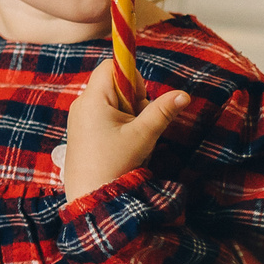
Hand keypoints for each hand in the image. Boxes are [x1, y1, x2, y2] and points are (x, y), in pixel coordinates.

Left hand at [61, 57, 188, 204]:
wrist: (90, 197)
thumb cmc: (115, 165)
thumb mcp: (143, 136)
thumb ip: (163, 111)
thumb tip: (184, 94)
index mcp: (93, 99)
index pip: (111, 66)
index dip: (131, 76)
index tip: (141, 98)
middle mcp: (82, 104)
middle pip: (114, 85)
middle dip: (133, 100)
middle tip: (138, 124)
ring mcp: (79, 118)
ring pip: (112, 103)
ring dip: (128, 115)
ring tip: (130, 139)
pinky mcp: (81, 132)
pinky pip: (104, 117)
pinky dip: (118, 125)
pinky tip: (121, 145)